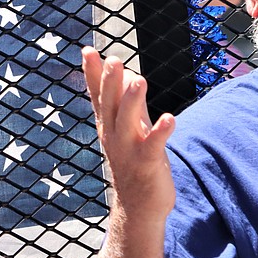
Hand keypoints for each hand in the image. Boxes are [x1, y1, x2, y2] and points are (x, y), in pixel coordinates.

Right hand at [81, 47, 174, 218]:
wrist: (138, 206)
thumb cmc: (134, 163)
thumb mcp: (128, 129)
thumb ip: (127, 102)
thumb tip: (126, 73)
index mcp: (109, 126)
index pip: (98, 95)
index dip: (92, 74)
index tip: (88, 50)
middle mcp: (114, 135)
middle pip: (110, 104)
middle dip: (110, 82)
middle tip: (113, 60)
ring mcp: (129, 150)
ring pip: (128, 121)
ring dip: (133, 101)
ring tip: (139, 80)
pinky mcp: (148, 164)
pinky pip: (153, 145)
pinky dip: (161, 132)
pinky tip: (169, 118)